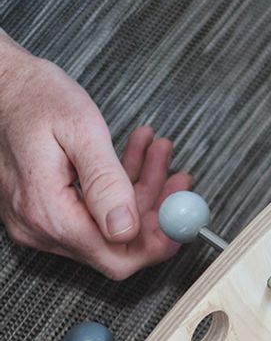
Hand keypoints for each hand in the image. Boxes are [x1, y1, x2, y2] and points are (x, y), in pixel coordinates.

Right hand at [0, 34, 190, 278]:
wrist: (0, 83)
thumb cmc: (32, 96)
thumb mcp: (79, 130)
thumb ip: (105, 183)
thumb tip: (126, 229)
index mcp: (48, 213)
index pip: (116, 257)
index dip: (157, 245)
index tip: (183, 220)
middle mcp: (40, 227)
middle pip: (118, 244)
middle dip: (155, 211)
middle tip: (178, 178)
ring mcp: (40, 222)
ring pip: (110, 226)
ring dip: (141, 193)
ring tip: (158, 154)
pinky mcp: (45, 211)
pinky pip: (94, 212)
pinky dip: (121, 189)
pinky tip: (136, 159)